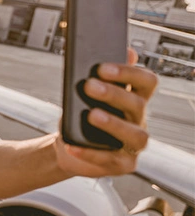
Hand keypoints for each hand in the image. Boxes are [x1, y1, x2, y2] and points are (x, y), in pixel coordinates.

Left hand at [57, 49, 157, 176]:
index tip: (102, 68)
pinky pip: (110, 160)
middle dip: (114, 94)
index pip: (146, 82)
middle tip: (89, 85)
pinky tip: (72, 145)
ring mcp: (133, 145)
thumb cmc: (80, 116)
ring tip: (91, 115)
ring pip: (136, 135)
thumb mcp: (85, 95)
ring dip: (114, 124)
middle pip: (138, 105)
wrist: (68, 145)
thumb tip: (125, 51)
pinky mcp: (122, 164)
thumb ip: (101, 75)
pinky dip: (90, 153)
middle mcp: (139, 121)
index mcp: (135, 99)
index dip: (128, 73)